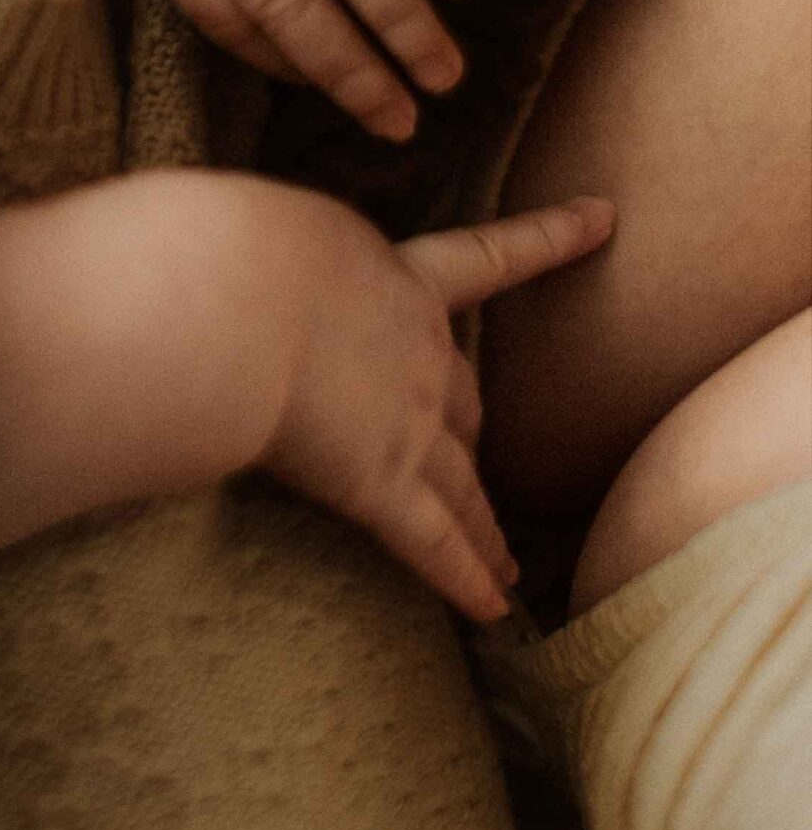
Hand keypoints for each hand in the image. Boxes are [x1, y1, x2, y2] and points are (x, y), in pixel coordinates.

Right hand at [257, 187, 616, 621]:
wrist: (229, 297)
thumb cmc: (224, 243)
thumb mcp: (265, 226)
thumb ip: (276, 251)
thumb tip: (238, 262)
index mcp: (393, 272)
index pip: (487, 255)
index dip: (550, 239)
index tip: (604, 219)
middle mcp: (421, 349)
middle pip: (465, 398)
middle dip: (471, 430)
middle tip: (477, 456)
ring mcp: (409, 420)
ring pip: (463, 484)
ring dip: (486, 525)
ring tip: (509, 566)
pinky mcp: (381, 483)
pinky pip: (436, 544)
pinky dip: (466, 578)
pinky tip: (495, 610)